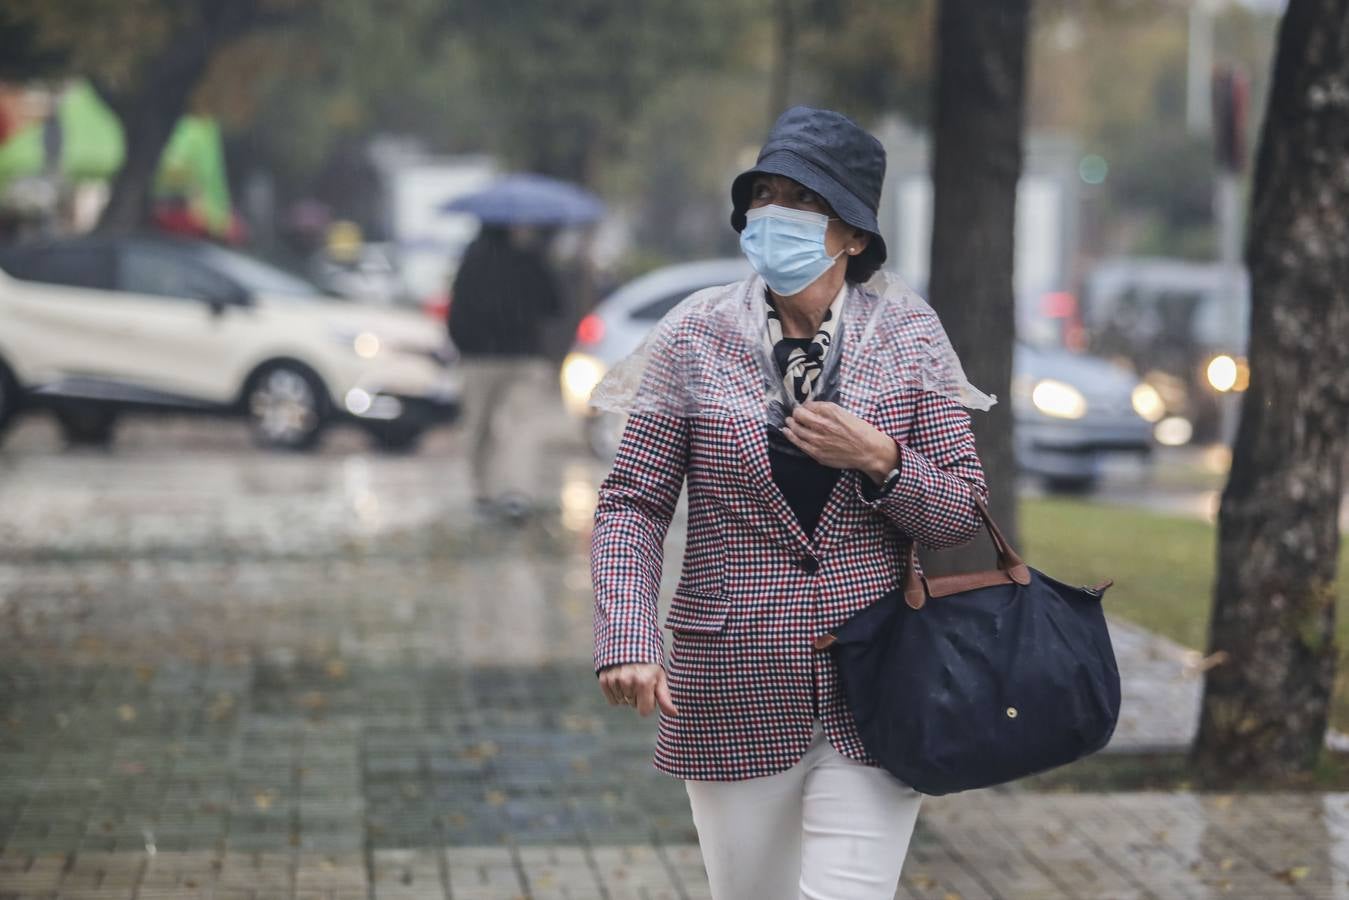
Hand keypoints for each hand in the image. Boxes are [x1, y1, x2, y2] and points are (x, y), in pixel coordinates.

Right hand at [598, 663, 677, 716]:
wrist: (629, 643)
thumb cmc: (648, 662)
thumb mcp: (659, 677)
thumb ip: (665, 698)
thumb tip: (674, 714)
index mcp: (644, 682)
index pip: (644, 711)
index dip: (648, 703)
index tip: (649, 691)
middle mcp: (628, 681)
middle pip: (633, 705)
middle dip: (637, 696)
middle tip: (639, 680)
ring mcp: (614, 680)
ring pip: (622, 702)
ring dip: (626, 694)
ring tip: (629, 678)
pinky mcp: (604, 679)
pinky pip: (611, 700)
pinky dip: (616, 694)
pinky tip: (620, 681)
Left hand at [781, 400, 897, 482]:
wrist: (868, 451)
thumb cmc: (860, 430)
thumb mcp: (844, 413)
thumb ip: (826, 409)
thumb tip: (810, 406)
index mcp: (830, 412)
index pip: (808, 406)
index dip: (804, 406)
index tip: (804, 408)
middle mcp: (822, 425)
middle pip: (799, 416)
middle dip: (795, 414)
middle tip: (794, 414)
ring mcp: (818, 440)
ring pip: (796, 429)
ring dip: (790, 424)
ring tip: (788, 422)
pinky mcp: (817, 453)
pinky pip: (798, 443)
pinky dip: (790, 436)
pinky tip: (786, 432)